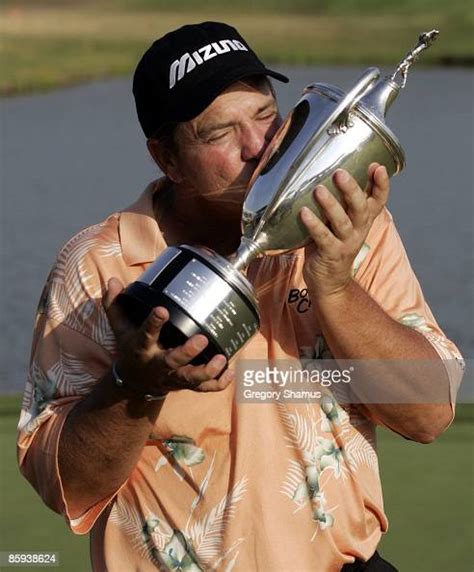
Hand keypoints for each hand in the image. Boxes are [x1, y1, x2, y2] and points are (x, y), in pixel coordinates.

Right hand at [103, 278, 232, 395]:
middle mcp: (157, 364)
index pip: (146, 334)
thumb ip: (116, 304)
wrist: (134, 384)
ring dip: (207, 371)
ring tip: (222, 358)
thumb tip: (112, 280)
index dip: (153, 323)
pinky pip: (203, 389)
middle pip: (172, 361)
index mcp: (142, 348)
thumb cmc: (132, 349)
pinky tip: (230, 372)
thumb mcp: (120, 329)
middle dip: (187, 352)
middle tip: (202, 339)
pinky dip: (217, 383)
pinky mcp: (184, 385)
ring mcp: (172, 377)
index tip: (162, 310)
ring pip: (190, 379)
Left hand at [300, 163, 388, 298]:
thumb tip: (327, 171)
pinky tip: (303, 213)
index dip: (381, 184)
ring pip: (342, 222)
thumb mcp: (340, 222)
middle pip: (360, 207)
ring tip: (318, 190)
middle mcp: (358, 230)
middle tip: (339, 173)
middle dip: (351, 189)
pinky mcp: (331, 254)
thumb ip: (339, 203)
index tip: (377, 166)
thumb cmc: (332, 244)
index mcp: (363, 220)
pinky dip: (314, 224)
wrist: (330, 282)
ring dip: (330, 205)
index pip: (378, 201)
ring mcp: (346, 243)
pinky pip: (323, 238)